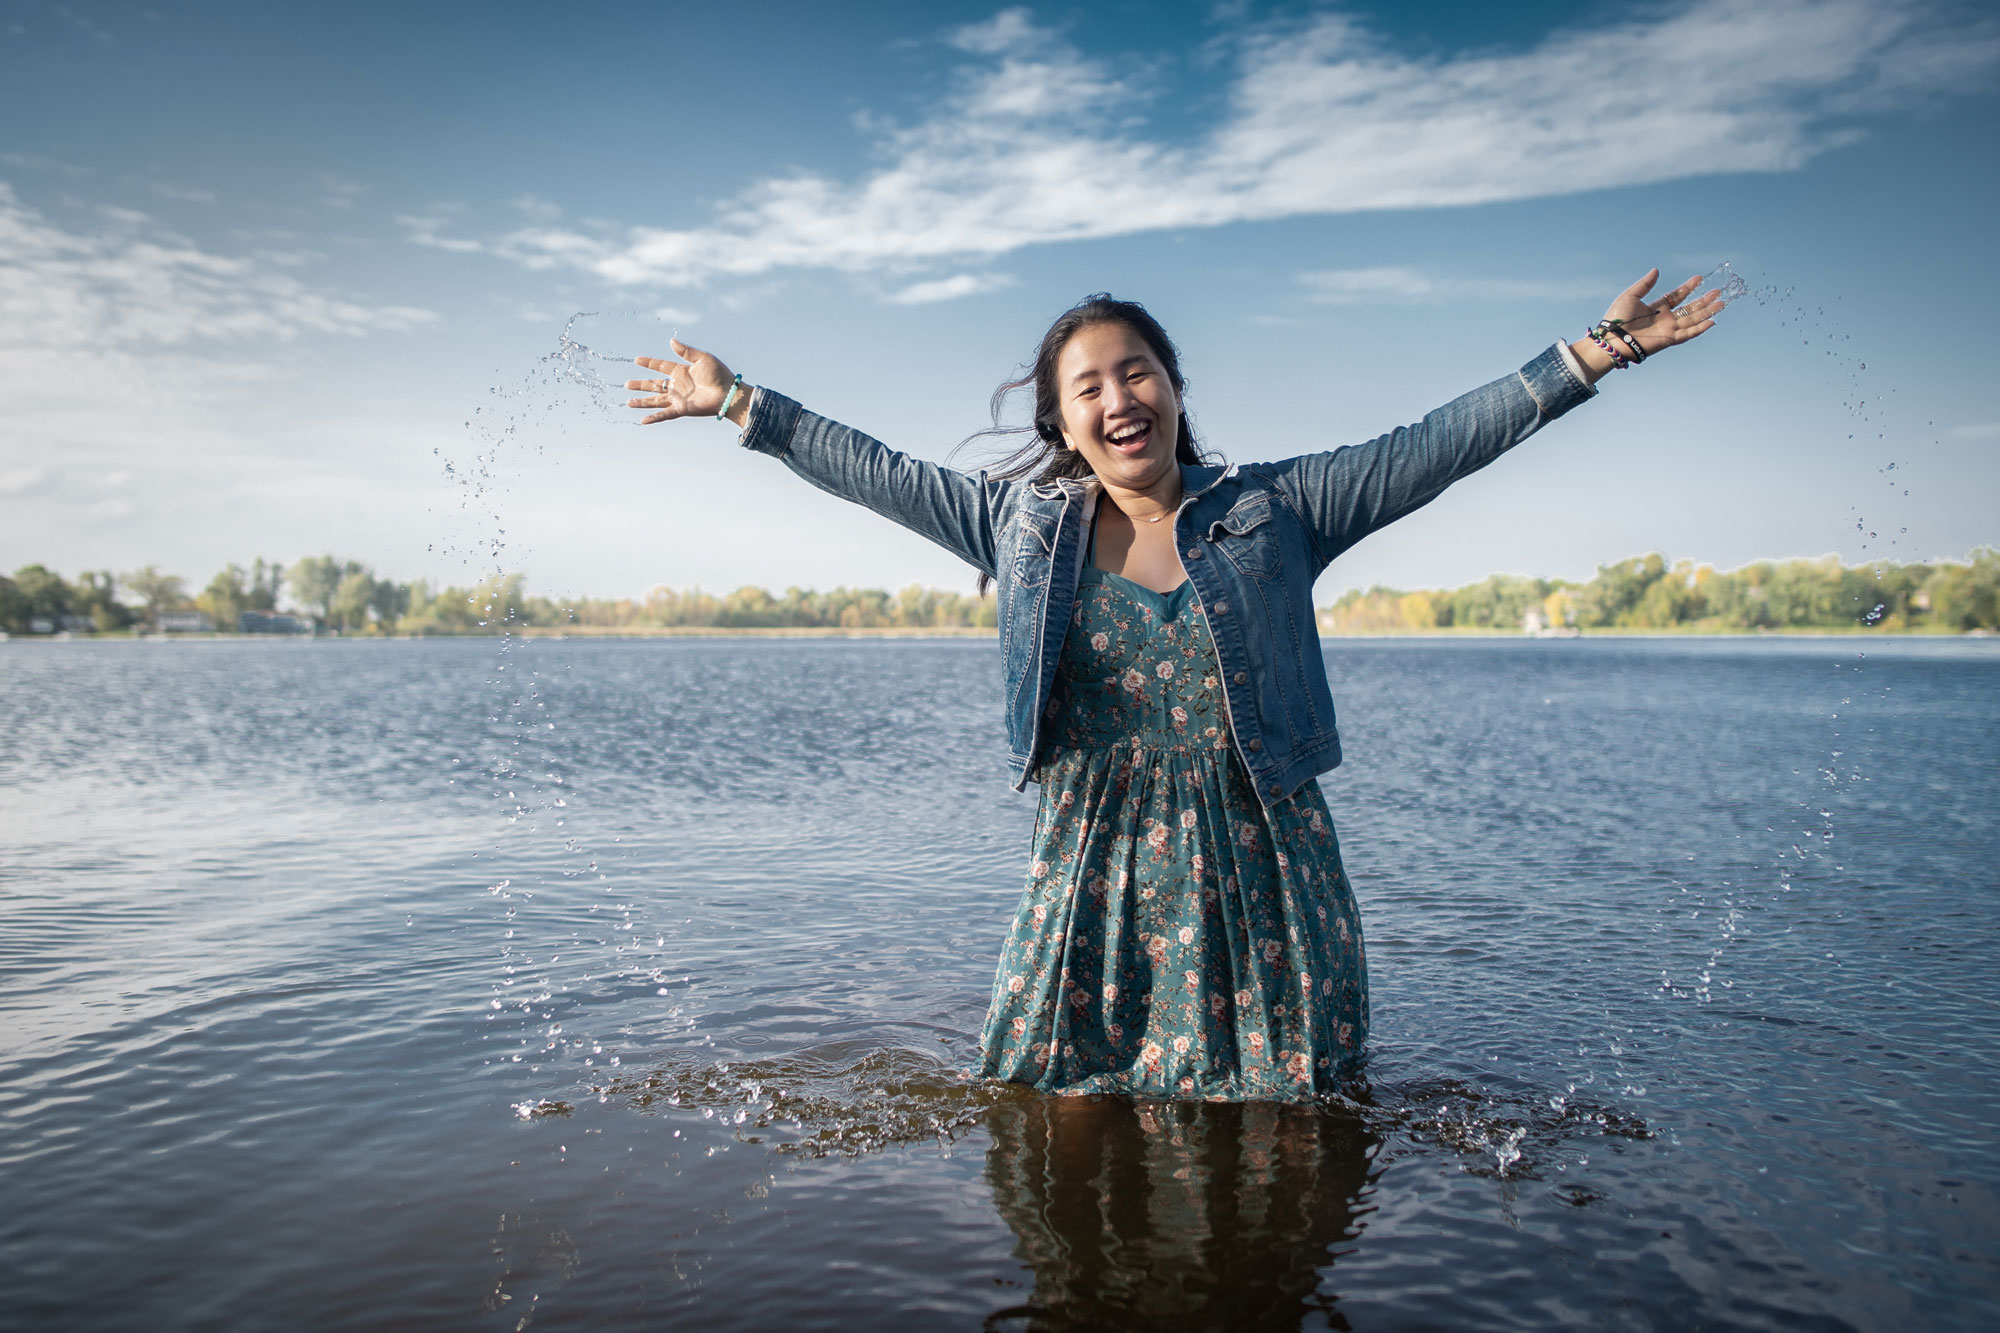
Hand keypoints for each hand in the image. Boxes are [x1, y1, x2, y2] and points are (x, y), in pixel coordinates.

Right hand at [625, 339, 742, 424]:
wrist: (728, 393)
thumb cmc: (719, 374)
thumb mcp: (702, 358)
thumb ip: (686, 351)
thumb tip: (671, 341)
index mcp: (681, 371)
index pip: (660, 366)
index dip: (648, 363)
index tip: (636, 360)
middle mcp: (677, 385)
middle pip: (654, 385)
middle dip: (640, 385)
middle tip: (626, 384)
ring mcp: (678, 398)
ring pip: (655, 400)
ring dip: (642, 402)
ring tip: (628, 402)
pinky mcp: (682, 409)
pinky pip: (665, 414)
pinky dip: (654, 417)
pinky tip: (643, 420)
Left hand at [1602, 268, 1722, 355]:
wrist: (1612, 339)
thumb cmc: (1616, 318)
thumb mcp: (1630, 296)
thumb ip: (1645, 284)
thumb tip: (1656, 270)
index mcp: (1656, 308)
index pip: (1677, 296)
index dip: (1688, 287)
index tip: (1699, 278)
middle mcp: (1665, 318)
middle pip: (1689, 308)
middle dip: (1704, 300)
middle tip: (1717, 291)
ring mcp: (1667, 329)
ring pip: (1692, 320)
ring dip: (1707, 312)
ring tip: (1721, 304)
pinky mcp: (1668, 339)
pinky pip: (1687, 334)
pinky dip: (1699, 329)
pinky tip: (1712, 322)